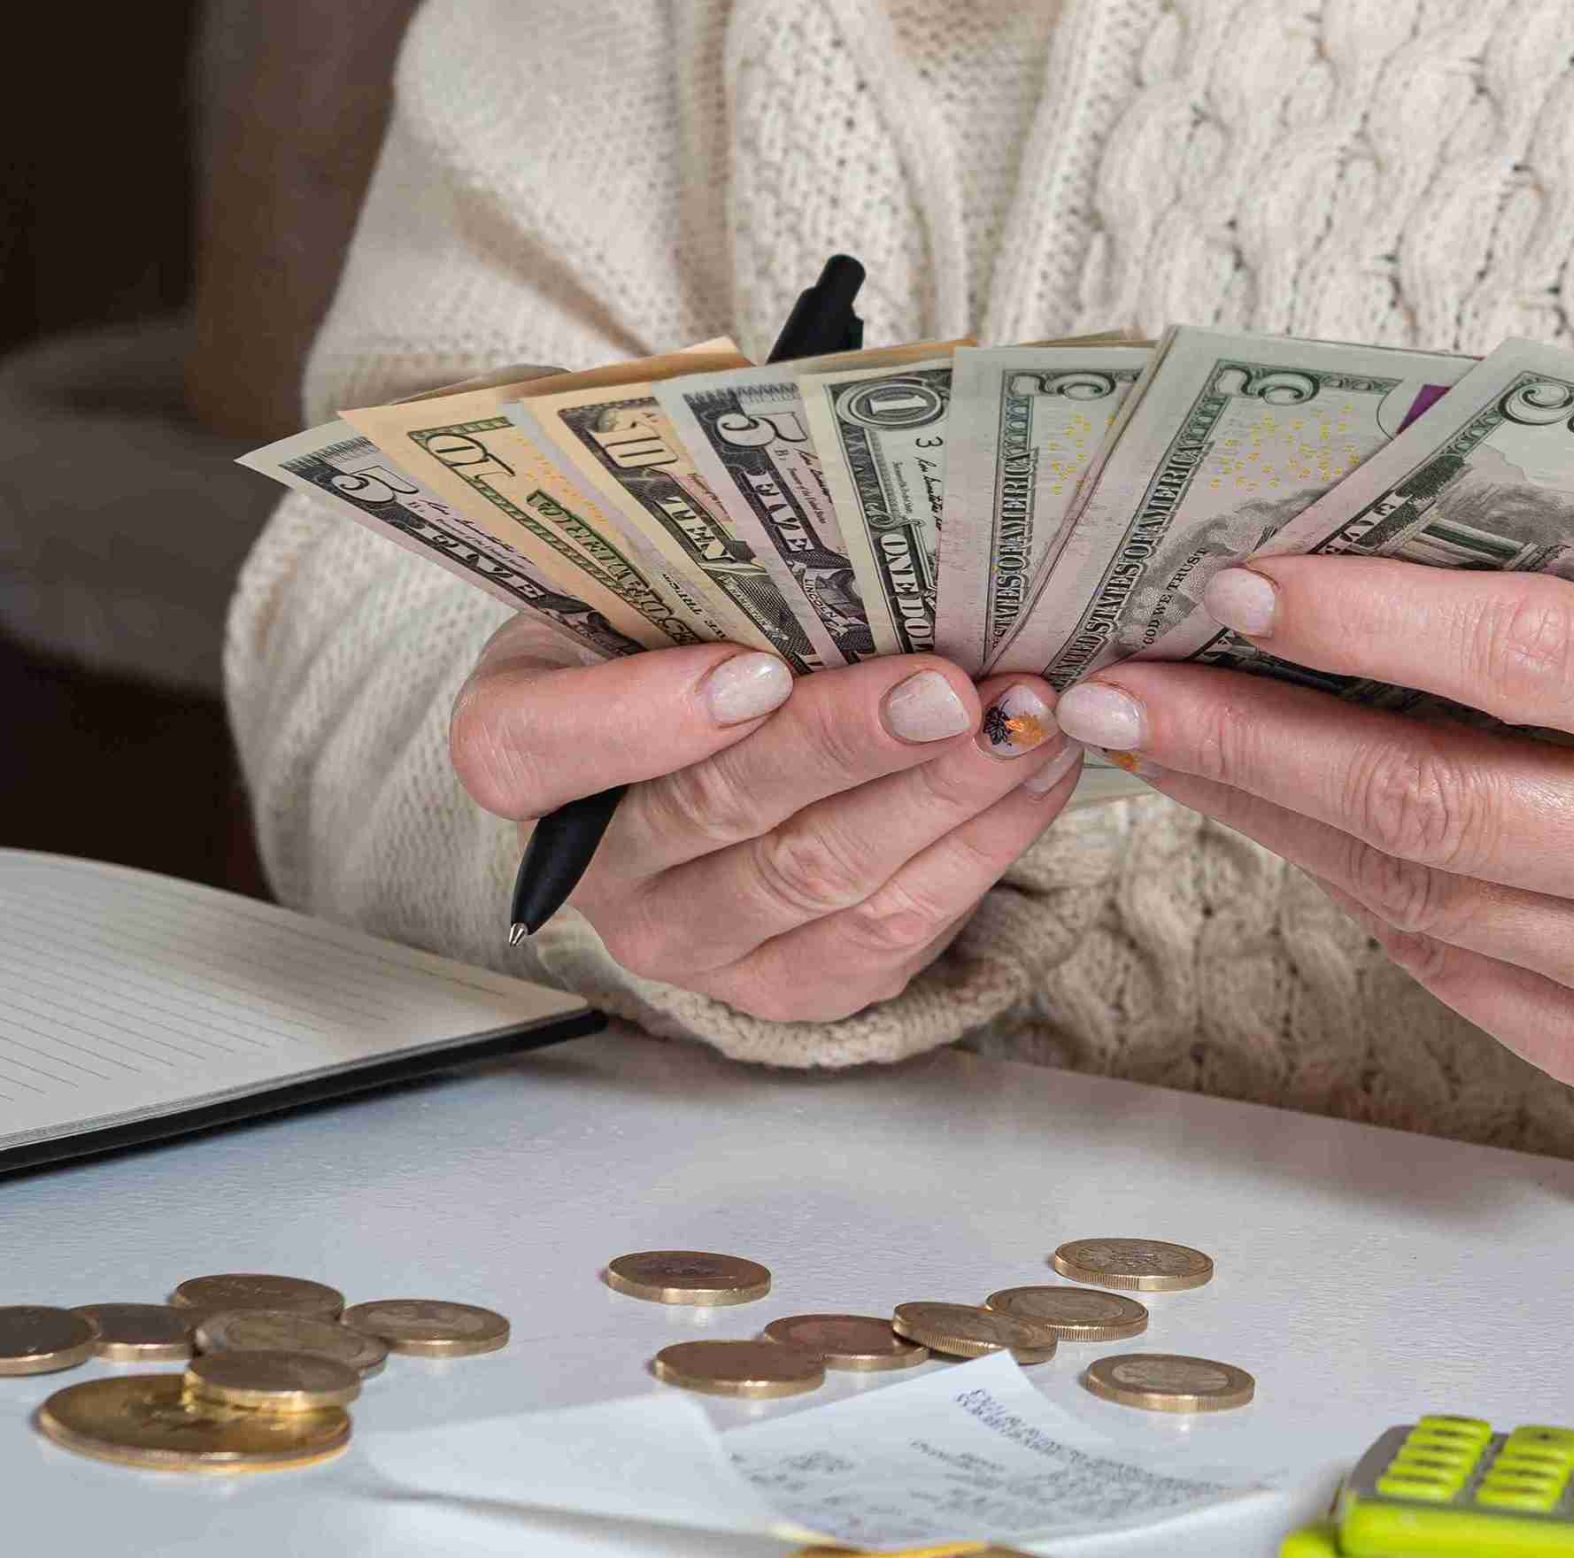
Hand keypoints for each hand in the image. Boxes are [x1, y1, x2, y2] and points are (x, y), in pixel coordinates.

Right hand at [450, 617, 1082, 1020]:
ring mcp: (694, 944)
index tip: (756, 668)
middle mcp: (600, 872)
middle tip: (955, 689)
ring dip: (946, 794)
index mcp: (522, 752)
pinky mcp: (789, 990)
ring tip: (1026, 719)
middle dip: (854, 744)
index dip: (642, 716)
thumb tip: (826, 534)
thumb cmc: (684, 643)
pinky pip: (893, 930)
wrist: (721, 752)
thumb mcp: (648, 589)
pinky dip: (979, 847)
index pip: (535, 750)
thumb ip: (696, 578)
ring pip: (827, 875)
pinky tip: (1034, 777)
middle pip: (724, 810)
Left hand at [1053, 558, 1573, 1096]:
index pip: (1532, 654)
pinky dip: (1350, 887)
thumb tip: (1309, 570)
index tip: (1229, 584)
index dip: (1367, 619)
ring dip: (1267, 814)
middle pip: (1438, 805)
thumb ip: (1550, 600)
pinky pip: (1443, 967)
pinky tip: (1283, 823)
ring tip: (1164, 744)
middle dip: (1251, 742)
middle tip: (1117, 691)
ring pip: (1416, 895)